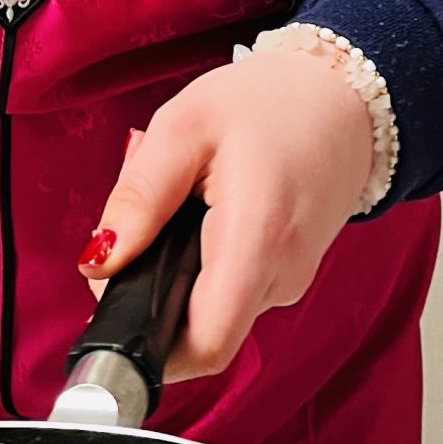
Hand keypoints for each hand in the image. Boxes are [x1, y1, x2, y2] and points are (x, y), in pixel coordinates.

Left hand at [80, 49, 376, 381]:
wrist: (344, 97)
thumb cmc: (267, 103)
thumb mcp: (185, 126)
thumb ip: (139, 196)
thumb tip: (98, 263)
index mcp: (258, 237)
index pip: (205, 345)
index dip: (150, 346)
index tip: (114, 309)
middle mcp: (282, 276)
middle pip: (197, 329)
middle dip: (151, 293)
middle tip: (137, 226)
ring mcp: (291, 283)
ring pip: (211, 311)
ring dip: (176, 274)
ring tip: (176, 206)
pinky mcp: (289, 278)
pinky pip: (231, 291)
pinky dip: (203, 264)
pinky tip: (202, 215)